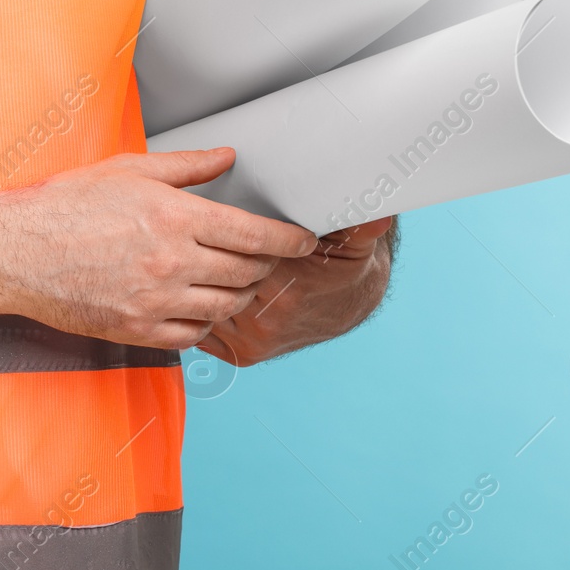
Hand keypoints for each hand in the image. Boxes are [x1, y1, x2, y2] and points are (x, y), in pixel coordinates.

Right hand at [0, 148, 317, 349]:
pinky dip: (206, 323)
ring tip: (239, 283)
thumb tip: (228, 156)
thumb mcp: (128, 170)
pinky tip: (201, 308)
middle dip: (266, 266)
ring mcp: (155, 301)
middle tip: (267, 259)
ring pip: (225, 307)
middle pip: (246, 273)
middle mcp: (172, 263)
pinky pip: (192, 335)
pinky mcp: (137, 330)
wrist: (14, 252)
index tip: (303, 241)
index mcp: (175, 217)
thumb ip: (187, 166)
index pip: (254, 235)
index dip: (288, 241)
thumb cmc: (65, 205)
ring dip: (240, 295)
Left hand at [199, 216, 395, 366]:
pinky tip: (197, 289)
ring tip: (192, 260)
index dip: (218, 238)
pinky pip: (205, 328)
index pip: (230, 258)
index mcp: (287, 292)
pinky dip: (198, 310)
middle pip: (210, 281)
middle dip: (201, 260)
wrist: (348, 301)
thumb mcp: (352, 238)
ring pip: (203, 305)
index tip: (214, 222)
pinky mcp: (243, 355)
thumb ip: (357, 223)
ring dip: (195, 285)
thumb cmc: (340, 262)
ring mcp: (253, 343)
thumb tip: (377, 214)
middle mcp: (267, 323)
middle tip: (198, 239)